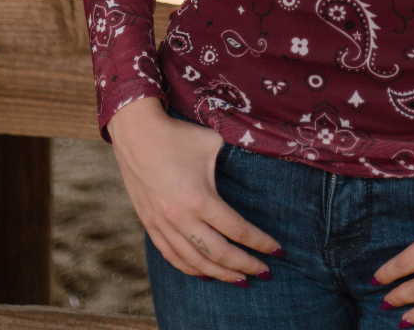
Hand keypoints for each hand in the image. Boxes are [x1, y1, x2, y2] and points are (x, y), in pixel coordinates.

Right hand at [108, 96, 281, 282]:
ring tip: (239, 279)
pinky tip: (205, 274)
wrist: (136, 133)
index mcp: (200, 199)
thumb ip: (232, 162)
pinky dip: (190, 269)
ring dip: (220, 274)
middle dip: (245, 266)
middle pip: (219, 253)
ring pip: (195, 261)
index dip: (259, 242)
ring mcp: (162, 225)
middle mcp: (180, 218)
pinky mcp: (150, 224)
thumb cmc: (178, 135)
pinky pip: (171, 256)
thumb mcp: (213, 144)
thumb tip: (248, 173)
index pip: (236, 230)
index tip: (277, 250)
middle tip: (265, 273)